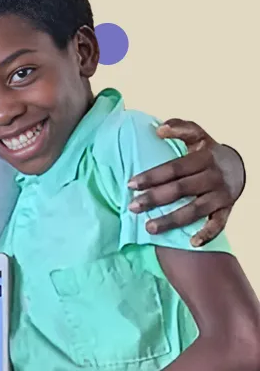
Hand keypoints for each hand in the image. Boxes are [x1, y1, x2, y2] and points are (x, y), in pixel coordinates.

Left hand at [128, 120, 244, 246]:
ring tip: (148, 228)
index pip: (173, 168)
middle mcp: (212, 177)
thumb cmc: (207, 152)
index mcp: (203, 158)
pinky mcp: (227, 209)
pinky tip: (192, 243)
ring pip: (195, 210)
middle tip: (132, 207)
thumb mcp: (198, 135)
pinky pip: (219, 224)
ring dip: (171, 220)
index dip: (152, 177)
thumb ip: (180, 128)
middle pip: (180, 190)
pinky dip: (208, 234)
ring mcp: (221, 195)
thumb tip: (159, 129)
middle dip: (154, 199)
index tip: (130, 184)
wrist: (239, 166)